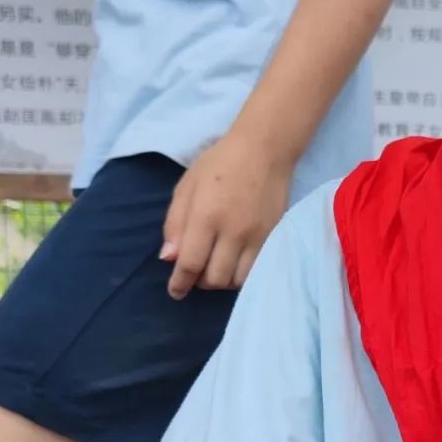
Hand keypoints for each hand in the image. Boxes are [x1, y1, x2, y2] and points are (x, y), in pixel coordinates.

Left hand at [160, 128, 291, 298]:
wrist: (265, 150)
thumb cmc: (219, 163)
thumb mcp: (186, 186)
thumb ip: (175, 223)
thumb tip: (169, 258)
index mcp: (206, 216)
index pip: (191, 264)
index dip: (180, 283)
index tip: (175, 291)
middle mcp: (233, 232)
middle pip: (215, 278)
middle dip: (200, 282)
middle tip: (195, 273)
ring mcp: (256, 237)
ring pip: (237, 280)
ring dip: (221, 280)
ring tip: (214, 268)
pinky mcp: (272, 238)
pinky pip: (255, 270)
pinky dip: (240, 274)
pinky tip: (233, 263)